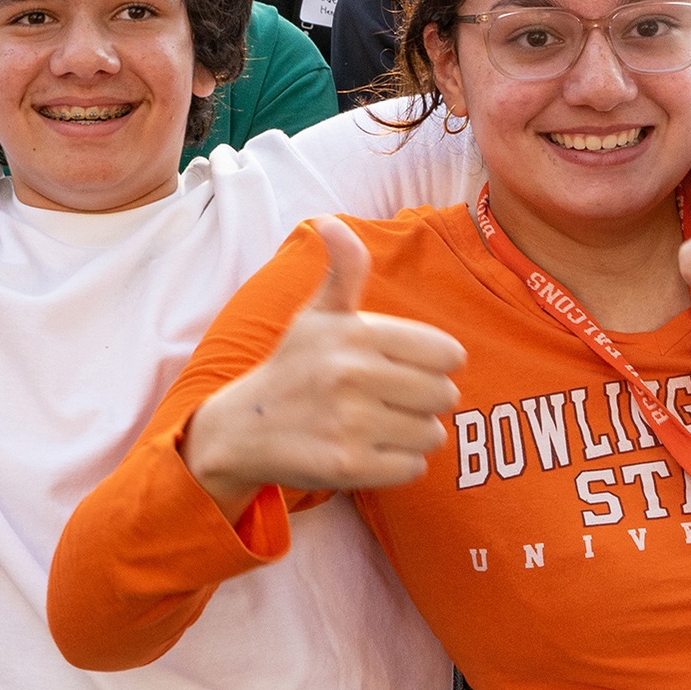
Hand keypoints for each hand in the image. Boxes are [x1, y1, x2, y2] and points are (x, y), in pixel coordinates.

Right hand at [181, 219, 467, 517]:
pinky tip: (365, 450)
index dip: (432, 363)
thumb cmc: (294, 367)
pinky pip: (413, 468)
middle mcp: (352, 375)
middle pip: (445, 395)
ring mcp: (350, 423)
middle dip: (423, 401)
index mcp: (355, 333)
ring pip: (432, 434)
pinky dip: (397, 464)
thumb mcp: (317, 315)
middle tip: (386, 400)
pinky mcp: (348, 466)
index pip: (448, 353)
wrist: (242, 429)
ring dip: (411, 435)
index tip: (401, 367)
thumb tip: (330, 221)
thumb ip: (343, 270)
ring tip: (374, 425)